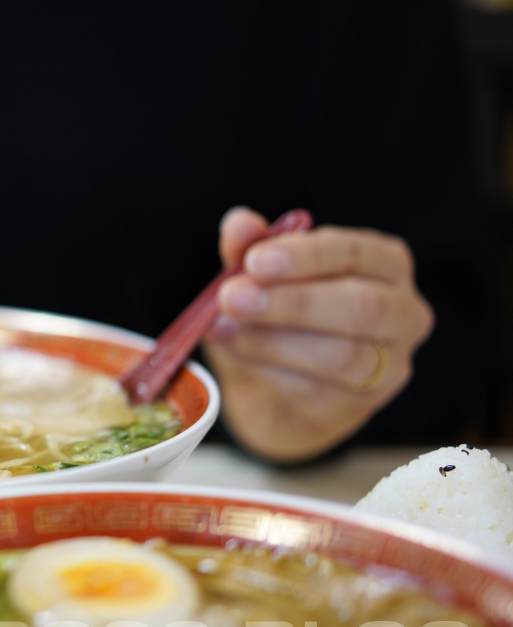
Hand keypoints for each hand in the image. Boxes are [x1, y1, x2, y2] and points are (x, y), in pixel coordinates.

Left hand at [202, 206, 433, 461]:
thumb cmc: (282, 311)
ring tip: (223, 328)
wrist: (284, 383)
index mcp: (385, 262)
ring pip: (342, 355)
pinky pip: (317, 390)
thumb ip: (250, 246)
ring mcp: (392, 363)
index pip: (355, 252)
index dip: (304, 256)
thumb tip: (240, 224)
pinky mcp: (365, 402)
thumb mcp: (261, 274)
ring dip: (273, 340)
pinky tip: (236, 352)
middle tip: (230, 297)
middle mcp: (404, 311)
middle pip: (361, 306)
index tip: (253, 261)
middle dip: (291, 301)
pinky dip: (268, 369)